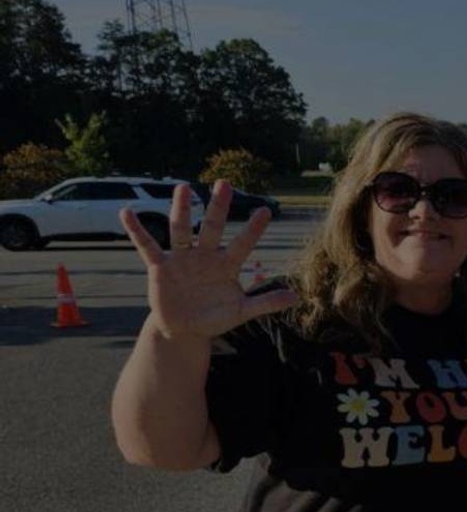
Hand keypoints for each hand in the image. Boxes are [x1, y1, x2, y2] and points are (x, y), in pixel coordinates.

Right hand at [119, 180, 296, 340]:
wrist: (185, 329)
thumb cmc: (215, 317)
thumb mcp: (241, 312)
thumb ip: (265, 302)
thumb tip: (295, 297)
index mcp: (227, 265)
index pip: (243, 244)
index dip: (253, 229)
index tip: (266, 210)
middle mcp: (205, 256)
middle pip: (213, 227)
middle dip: (218, 207)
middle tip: (225, 183)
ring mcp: (182, 259)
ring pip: (182, 230)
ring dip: (182, 210)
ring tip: (183, 188)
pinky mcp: (160, 267)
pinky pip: (147, 245)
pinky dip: (136, 230)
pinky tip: (126, 211)